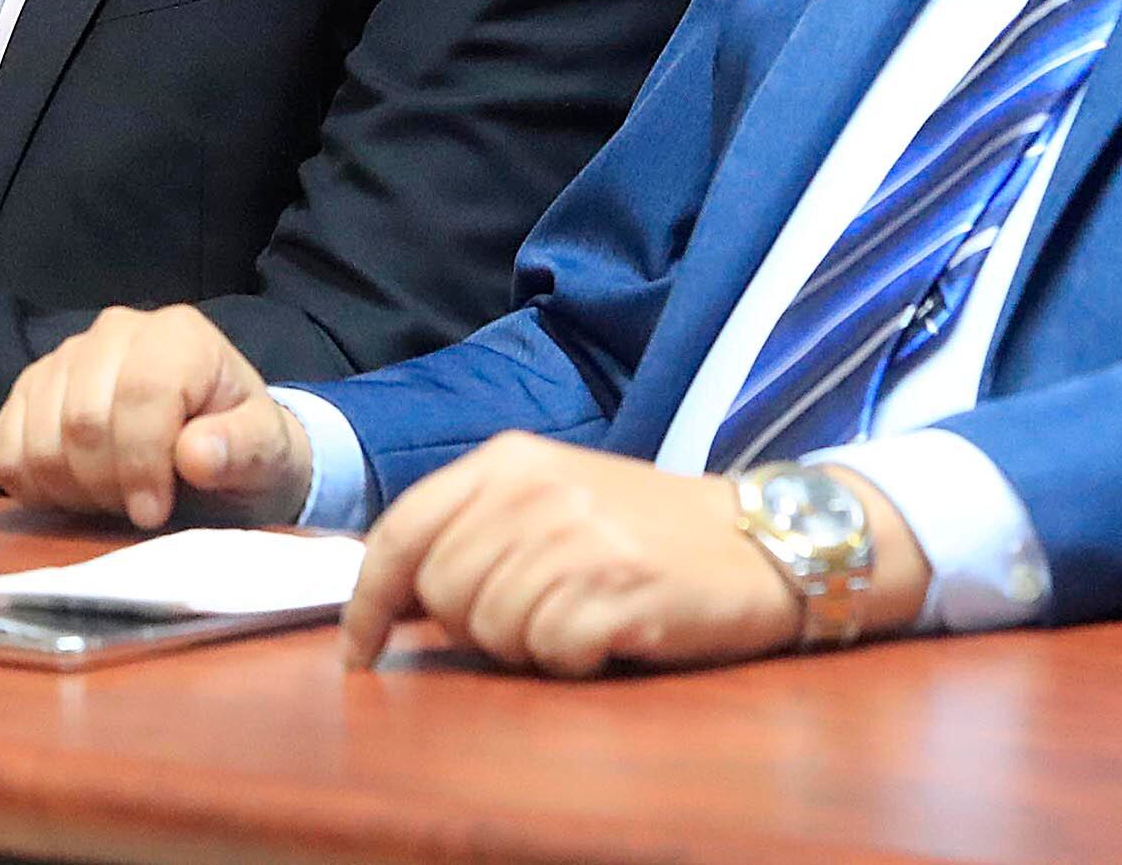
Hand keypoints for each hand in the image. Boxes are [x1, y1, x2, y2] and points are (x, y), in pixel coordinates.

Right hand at [0, 303, 313, 528]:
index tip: (156, 512)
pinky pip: (4, 444)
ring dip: (73, 489)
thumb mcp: (268, 454)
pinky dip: (32, 484)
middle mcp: (115, 331)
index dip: (142, 463)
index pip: (140, 394)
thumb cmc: (241, 446)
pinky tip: (74, 493)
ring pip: (40, 436)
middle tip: (139, 510)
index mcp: (178, 335)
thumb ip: (244, 450)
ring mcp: (65, 357)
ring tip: (114, 499)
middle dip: (109, 484)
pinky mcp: (29, 390)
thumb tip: (197, 453)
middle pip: (82, 420)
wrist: (215, 446)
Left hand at [342, 436, 836, 676]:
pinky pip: (550, 654)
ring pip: (491, 631)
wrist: (760, 539)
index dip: (368, 600)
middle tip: (532, 615)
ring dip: (527, 645)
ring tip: (577, 618)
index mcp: (508, 461)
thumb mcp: (552, 496)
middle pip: (440, 593)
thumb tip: (393, 595)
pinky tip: (608, 635)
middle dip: (470, 626)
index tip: (362, 648)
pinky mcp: (617, 593)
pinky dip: (573, 660)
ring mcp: (577, 540)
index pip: (401, 531)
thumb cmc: (645, 527)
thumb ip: (473, 527)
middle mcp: (535, 491)